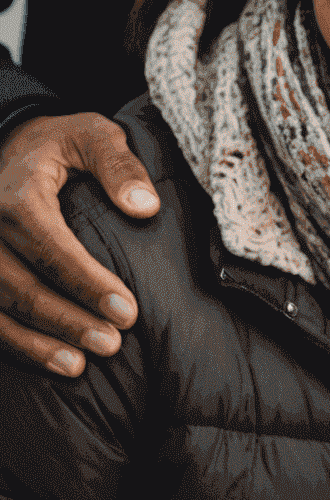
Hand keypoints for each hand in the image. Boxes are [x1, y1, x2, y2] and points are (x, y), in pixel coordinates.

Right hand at [0, 112, 158, 374]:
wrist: (10, 146)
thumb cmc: (61, 142)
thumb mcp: (94, 134)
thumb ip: (120, 165)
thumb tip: (146, 207)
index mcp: (17, 197)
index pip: (52, 250)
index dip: (88, 284)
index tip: (128, 311)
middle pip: (23, 288)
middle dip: (69, 321)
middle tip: (113, 343)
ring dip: (39, 343)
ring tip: (81, 364)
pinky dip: (16, 344)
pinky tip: (52, 360)